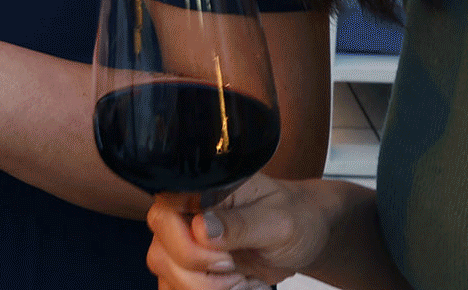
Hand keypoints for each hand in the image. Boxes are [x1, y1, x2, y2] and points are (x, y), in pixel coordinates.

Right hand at [146, 176, 331, 289]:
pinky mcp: (189, 267)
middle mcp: (185, 213)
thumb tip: (201, 228)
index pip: (165, 214)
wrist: (305, 234)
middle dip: (202, 275)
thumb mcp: (278, 220)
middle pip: (162, 252)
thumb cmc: (294, 216)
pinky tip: (236, 287)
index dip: (187, 244)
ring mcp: (183, 242)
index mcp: (203, 189)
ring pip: (166, 274)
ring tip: (241, 281)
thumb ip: (242, 224)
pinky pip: (175, 287)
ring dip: (205, 289)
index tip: (225, 257)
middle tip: (236, 271)